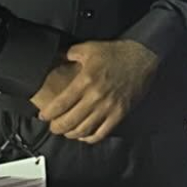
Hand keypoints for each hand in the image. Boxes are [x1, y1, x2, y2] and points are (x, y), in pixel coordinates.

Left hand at [33, 40, 159, 143]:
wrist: (143, 56)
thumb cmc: (116, 53)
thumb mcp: (89, 48)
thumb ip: (69, 53)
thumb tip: (55, 57)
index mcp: (85, 81)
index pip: (60, 105)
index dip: (48, 114)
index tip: (43, 116)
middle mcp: (95, 97)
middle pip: (69, 121)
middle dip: (57, 128)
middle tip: (53, 127)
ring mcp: (109, 106)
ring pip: (84, 129)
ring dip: (71, 134)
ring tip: (67, 132)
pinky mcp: (120, 112)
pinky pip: (103, 132)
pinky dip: (91, 138)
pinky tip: (85, 135)